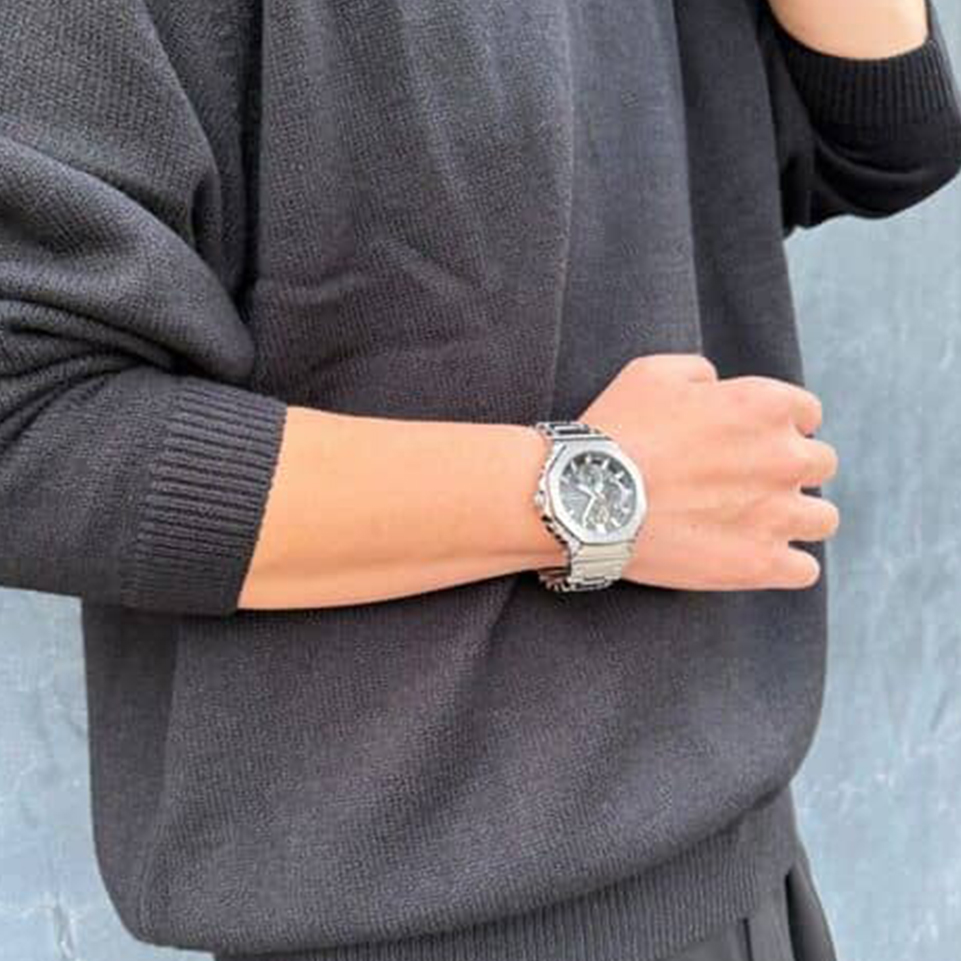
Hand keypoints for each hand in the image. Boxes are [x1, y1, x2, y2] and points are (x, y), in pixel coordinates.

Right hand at [577, 353, 838, 590]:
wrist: (587, 497)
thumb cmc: (617, 430)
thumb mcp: (653, 373)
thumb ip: (701, 373)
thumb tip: (716, 385)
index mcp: (764, 406)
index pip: (808, 414)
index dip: (778, 426)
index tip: (751, 441)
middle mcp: (784, 457)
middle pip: (821, 463)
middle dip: (788, 470)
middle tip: (748, 482)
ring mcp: (776, 515)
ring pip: (823, 519)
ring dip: (797, 518)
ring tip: (757, 524)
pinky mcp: (760, 564)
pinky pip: (804, 570)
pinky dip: (786, 565)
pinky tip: (757, 558)